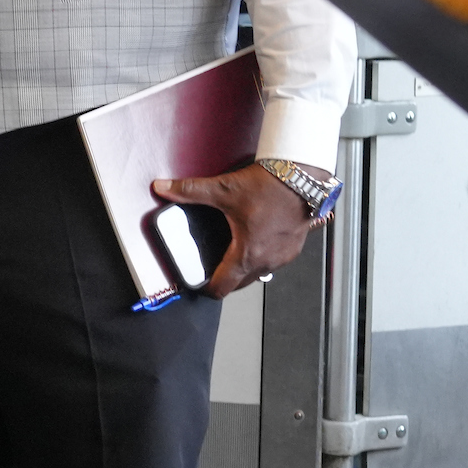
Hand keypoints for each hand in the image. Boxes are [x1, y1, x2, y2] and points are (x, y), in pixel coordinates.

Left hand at [153, 164, 320, 298]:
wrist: (303, 178)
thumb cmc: (270, 187)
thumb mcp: (224, 189)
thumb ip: (190, 191)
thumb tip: (163, 187)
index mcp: (248, 254)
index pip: (223, 287)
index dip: (207, 289)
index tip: (198, 284)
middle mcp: (268, 261)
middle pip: (240, 283)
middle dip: (224, 279)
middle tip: (210, 268)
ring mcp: (284, 256)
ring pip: (259, 273)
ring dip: (244, 268)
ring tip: (230, 254)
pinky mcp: (294, 247)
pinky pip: (274, 261)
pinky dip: (261, 257)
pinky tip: (255, 240)